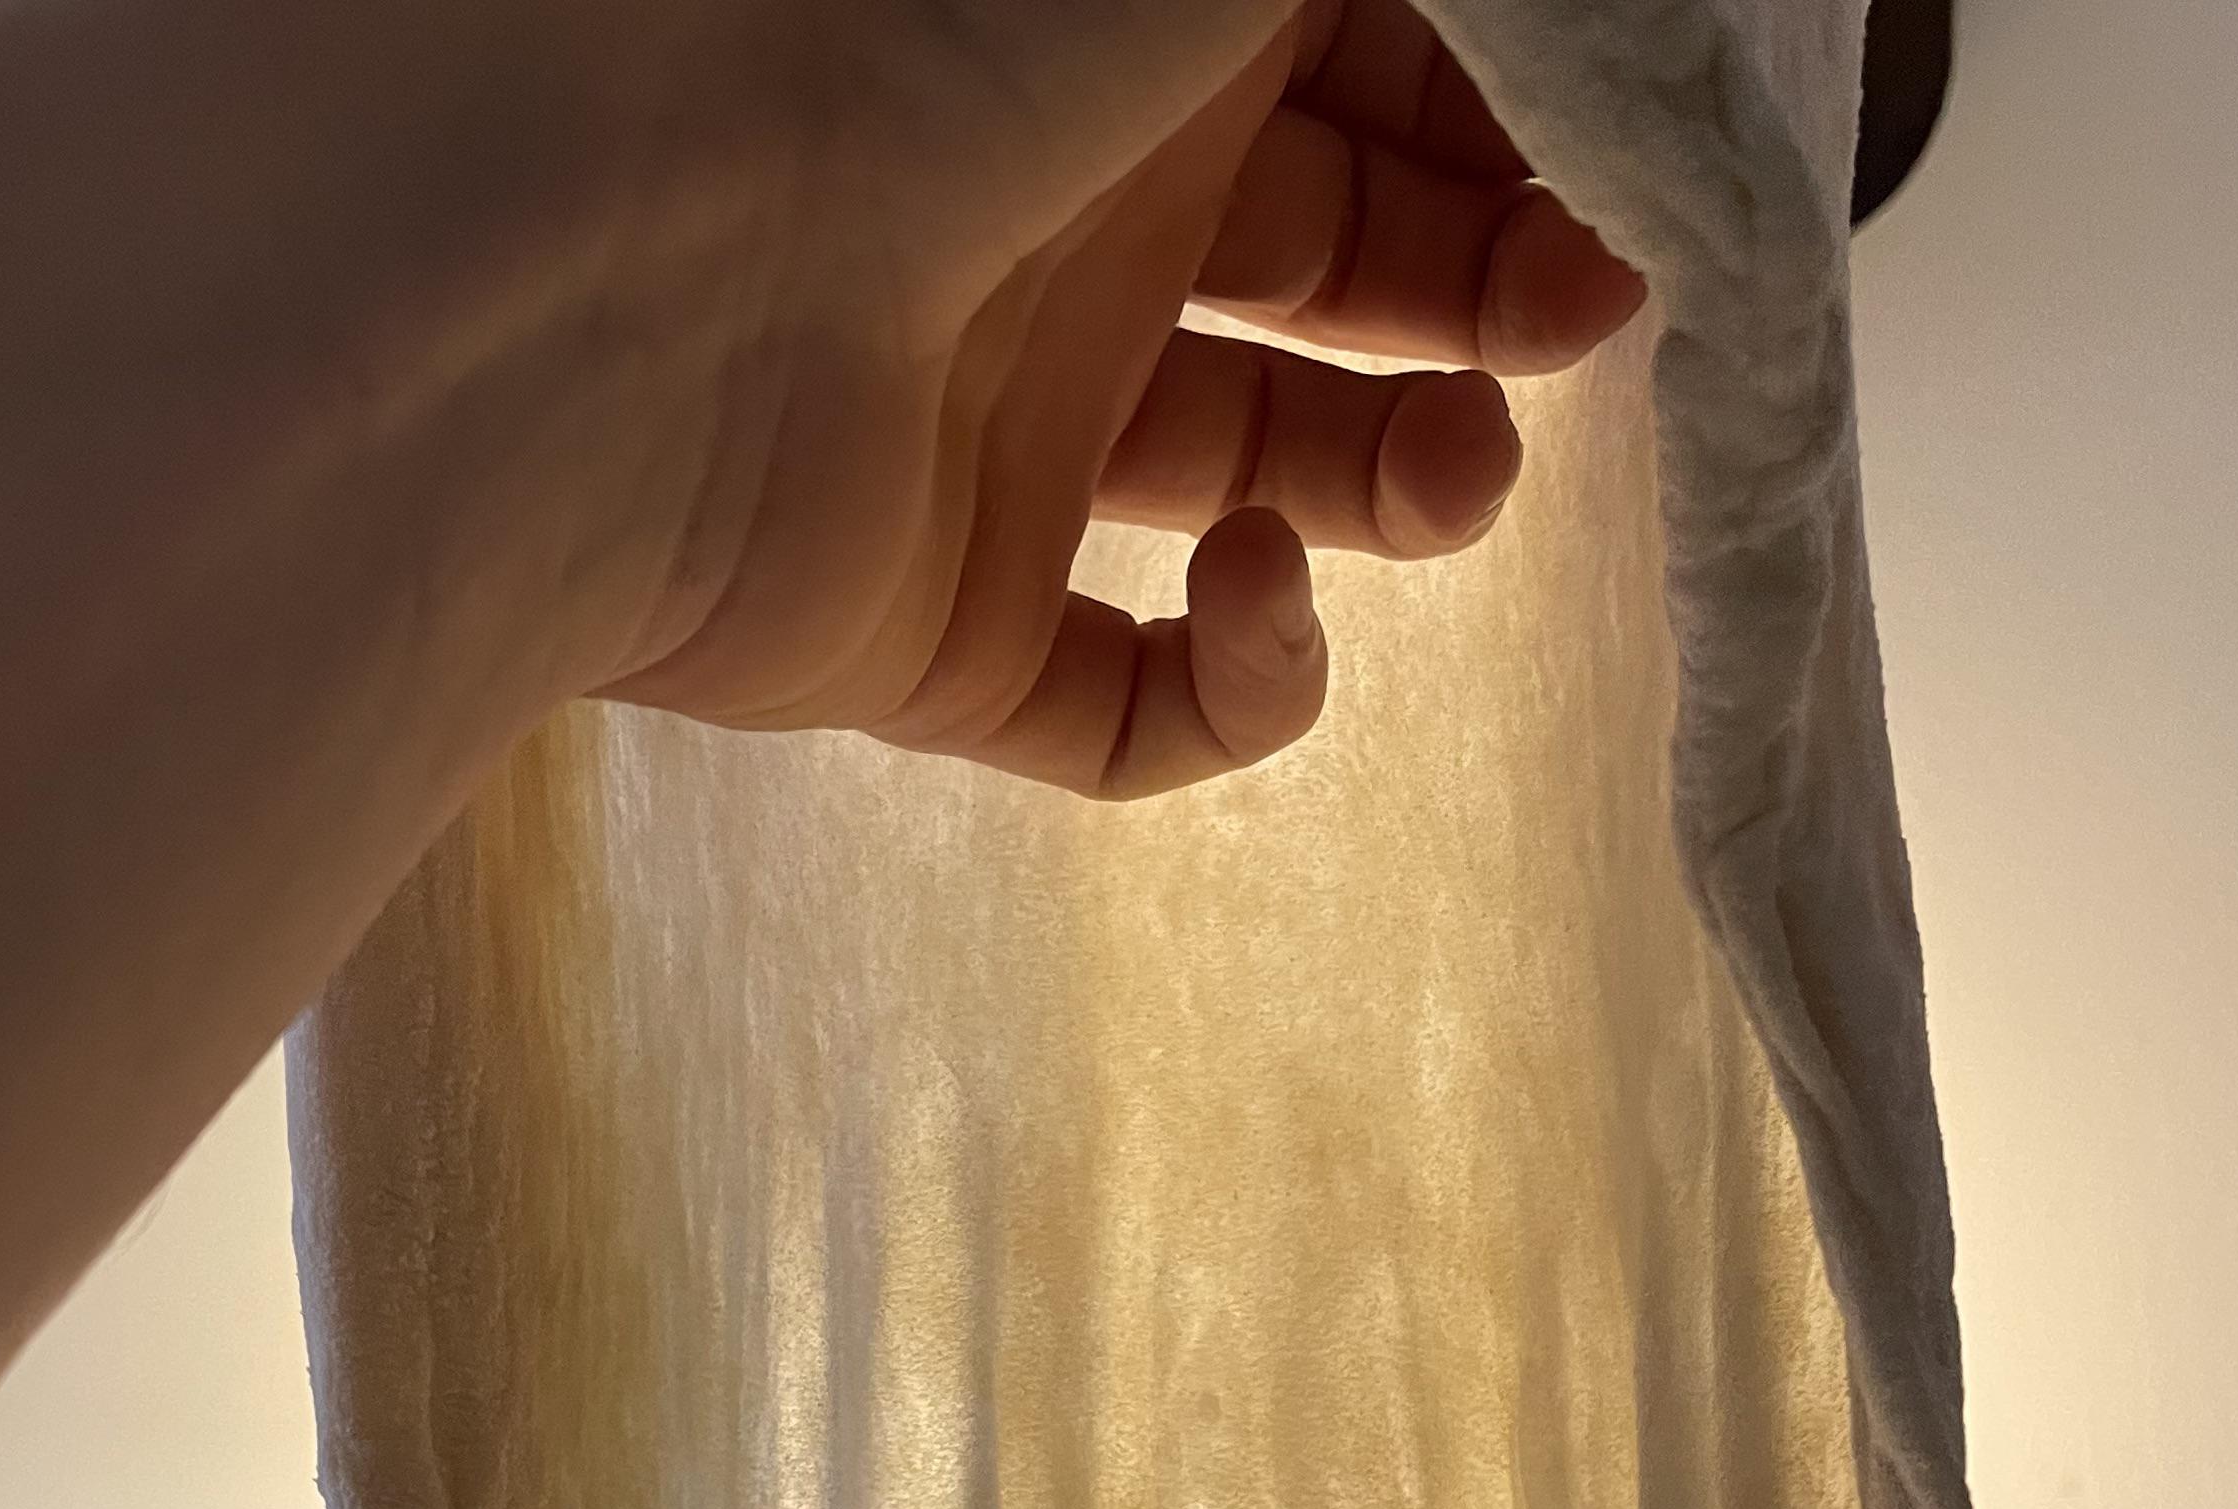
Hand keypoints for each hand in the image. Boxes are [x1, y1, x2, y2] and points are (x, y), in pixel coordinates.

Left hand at [615, 0, 1642, 797]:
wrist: (618, 270)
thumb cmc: (913, 22)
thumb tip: (1607, 29)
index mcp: (1119, 33)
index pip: (1375, 81)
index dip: (1513, 133)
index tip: (1619, 179)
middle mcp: (1059, 215)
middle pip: (1343, 270)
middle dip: (1495, 294)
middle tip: (1581, 316)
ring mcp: (999, 433)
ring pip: (1265, 477)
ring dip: (1413, 480)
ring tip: (1460, 469)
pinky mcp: (943, 636)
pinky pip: (1136, 710)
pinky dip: (1248, 681)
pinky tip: (1257, 585)